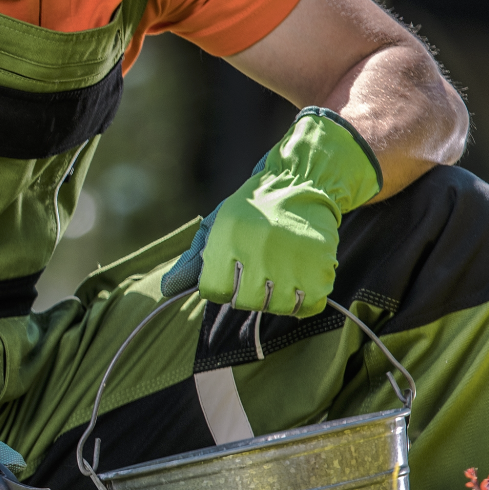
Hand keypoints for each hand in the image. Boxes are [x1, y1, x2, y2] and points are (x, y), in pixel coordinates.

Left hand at [161, 107, 380, 316]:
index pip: (214, 291)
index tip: (231, 275)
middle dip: (248, 293)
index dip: (221, 288)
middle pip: (245, 302)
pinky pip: (309, 305)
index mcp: (228, 237)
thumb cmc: (253, 210)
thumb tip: (167, 289)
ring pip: (277, 307)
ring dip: (278, 298)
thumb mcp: (217, 226)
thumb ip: (193, 260)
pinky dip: (305, 299)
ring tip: (281, 274)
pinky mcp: (321, 264)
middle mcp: (259, 248)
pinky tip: (301, 278)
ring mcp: (292, 258)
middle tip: (259, 273)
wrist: (302, 182)